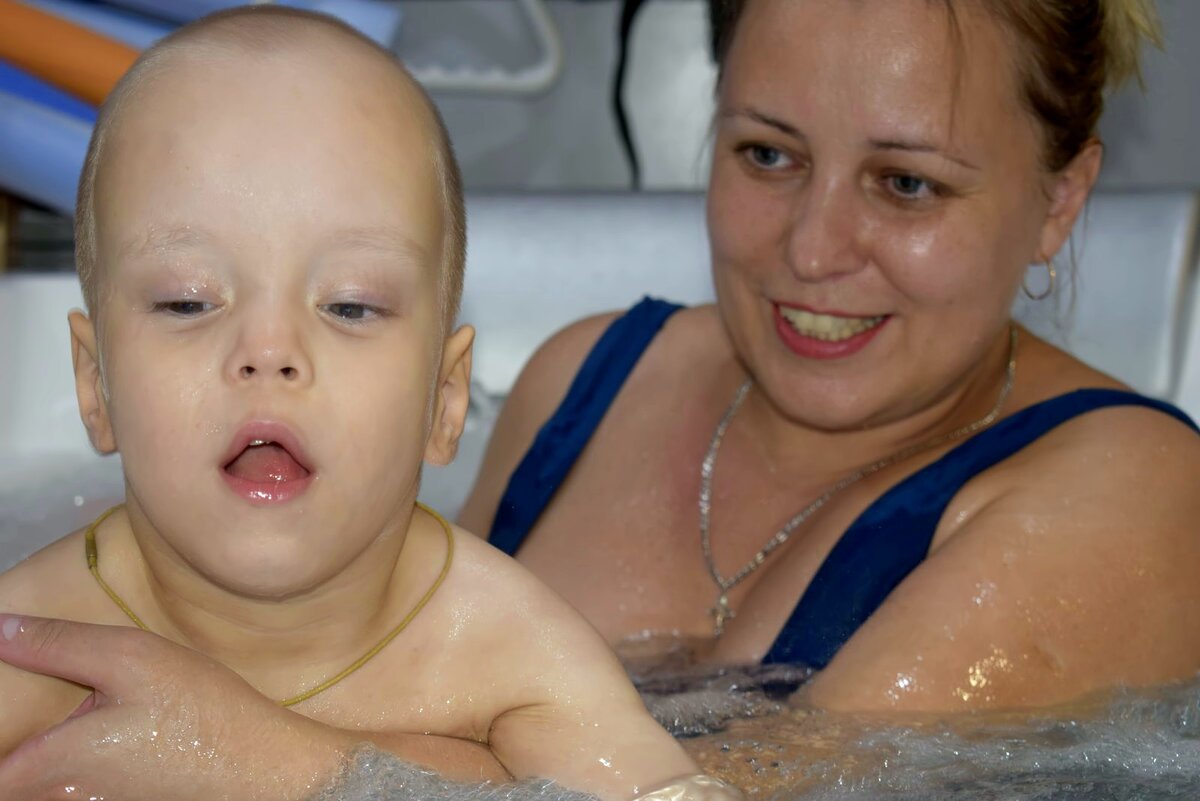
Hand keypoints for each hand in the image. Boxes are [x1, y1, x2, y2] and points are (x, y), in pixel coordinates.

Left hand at [0, 614, 348, 800]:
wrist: (264, 766)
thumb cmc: (199, 714)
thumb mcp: (129, 657)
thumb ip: (55, 642)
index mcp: (42, 768)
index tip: (6, 686)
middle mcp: (55, 798)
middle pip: (9, 774)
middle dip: (15, 745)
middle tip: (34, 708)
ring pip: (38, 784)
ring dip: (38, 756)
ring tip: (75, 718)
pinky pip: (71, 789)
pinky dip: (69, 767)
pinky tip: (110, 733)